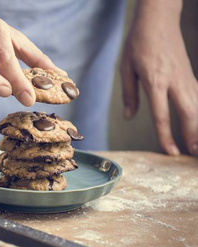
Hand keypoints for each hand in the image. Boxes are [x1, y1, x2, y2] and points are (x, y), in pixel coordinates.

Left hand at [120, 0, 197, 155]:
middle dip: (192, 136)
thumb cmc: (138, 43)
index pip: (161, 115)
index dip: (166, 136)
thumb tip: (129, 117)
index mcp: (155, 81)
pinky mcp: (190, 75)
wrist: (158, 20)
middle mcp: (174, 81)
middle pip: (188, 113)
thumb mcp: (126, 68)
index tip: (170, 152)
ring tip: (197, 146)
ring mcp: (185, 78)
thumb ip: (129, 94)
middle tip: (192, 155)